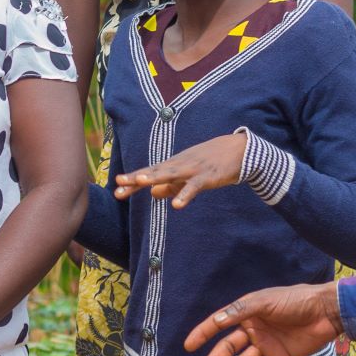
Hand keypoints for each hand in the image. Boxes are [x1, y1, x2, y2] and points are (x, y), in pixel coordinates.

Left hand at [116, 131, 246, 207]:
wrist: (239, 150)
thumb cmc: (210, 162)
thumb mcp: (188, 174)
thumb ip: (171, 185)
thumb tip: (153, 194)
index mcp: (174, 166)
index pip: (150, 173)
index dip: (133, 181)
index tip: (117, 189)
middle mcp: (179, 165)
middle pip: (155, 172)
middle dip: (137, 178)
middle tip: (119, 183)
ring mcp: (193, 170)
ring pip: (171, 174)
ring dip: (156, 177)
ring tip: (140, 182)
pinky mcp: (207, 177)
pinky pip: (194, 187)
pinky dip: (185, 194)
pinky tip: (177, 205)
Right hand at [184, 282, 343, 355]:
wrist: (327, 312)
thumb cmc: (295, 300)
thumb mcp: (265, 302)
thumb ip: (240, 312)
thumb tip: (216, 321)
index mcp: (247, 314)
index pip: (219, 324)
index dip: (203, 333)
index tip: (188, 346)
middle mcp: (254, 331)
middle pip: (229, 348)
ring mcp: (268, 346)